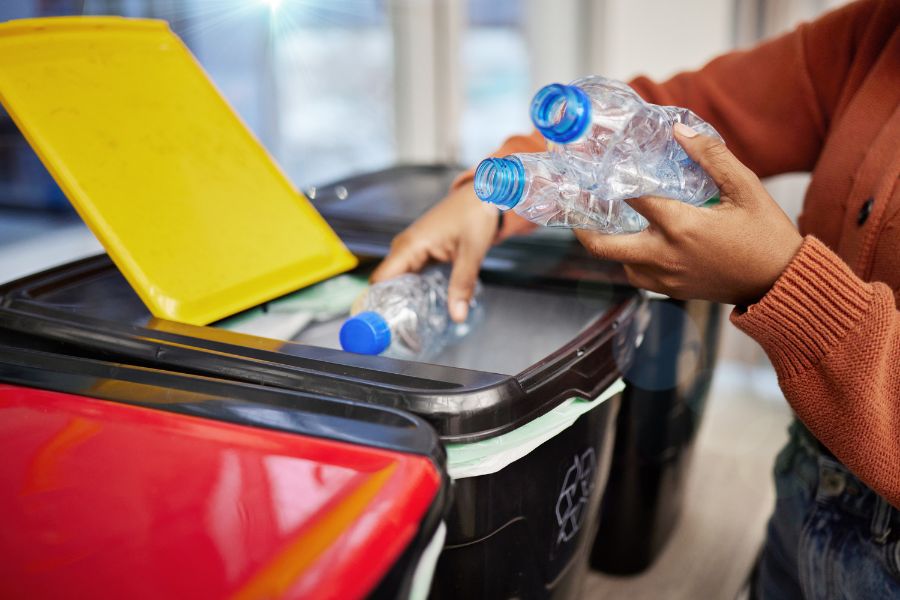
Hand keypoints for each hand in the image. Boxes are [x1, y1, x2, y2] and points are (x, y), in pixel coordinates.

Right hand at [371, 184, 498, 321]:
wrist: (484, 195)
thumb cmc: (476, 214)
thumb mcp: (471, 252)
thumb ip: (462, 285)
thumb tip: (457, 315)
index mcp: (410, 245)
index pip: (380, 280)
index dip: (377, 303)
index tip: (381, 326)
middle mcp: (404, 246)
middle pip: (385, 283)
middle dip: (389, 306)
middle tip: (398, 333)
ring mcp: (410, 247)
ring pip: (396, 279)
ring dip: (400, 299)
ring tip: (408, 323)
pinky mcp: (419, 250)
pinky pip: (407, 273)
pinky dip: (410, 289)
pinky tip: (420, 304)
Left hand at [575, 123, 803, 305]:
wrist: (781, 283)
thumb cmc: (767, 234)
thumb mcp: (746, 188)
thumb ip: (711, 156)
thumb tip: (679, 129)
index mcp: (681, 227)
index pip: (631, 199)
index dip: (611, 180)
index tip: (599, 167)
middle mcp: (664, 256)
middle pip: (603, 247)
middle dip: (583, 227)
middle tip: (577, 208)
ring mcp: (666, 278)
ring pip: (620, 263)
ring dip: (613, 243)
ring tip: (611, 220)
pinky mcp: (673, 291)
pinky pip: (639, 276)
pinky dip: (633, 259)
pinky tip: (641, 239)